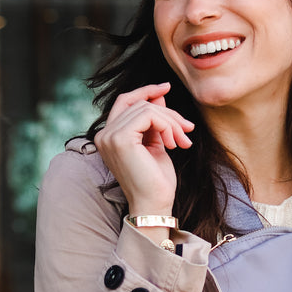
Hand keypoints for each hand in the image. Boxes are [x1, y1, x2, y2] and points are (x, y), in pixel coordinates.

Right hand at [93, 83, 193, 216]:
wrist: (154, 204)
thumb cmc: (156, 180)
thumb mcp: (156, 143)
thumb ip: (154, 120)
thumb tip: (160, 94)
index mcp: (109, 136)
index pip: (125, 101)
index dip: (145, 91)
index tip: (166, 87)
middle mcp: (104, 134)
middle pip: (139, 103)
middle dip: (168, 113)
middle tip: (187, 129)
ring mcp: (109, 136)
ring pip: (146, 108)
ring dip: (171, 122)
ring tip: (183, 140)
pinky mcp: (120, 138)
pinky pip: (148, 115)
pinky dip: (167, 125)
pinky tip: (173, 144)